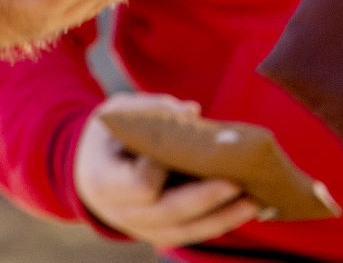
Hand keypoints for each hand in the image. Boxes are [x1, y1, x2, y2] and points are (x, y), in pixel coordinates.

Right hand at [74, 92, 261, 245]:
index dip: (161, 168)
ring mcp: (141, 230)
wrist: (89, 169)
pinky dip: (218, 222)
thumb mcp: (118, 113)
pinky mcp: (160, 234)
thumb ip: (150, 108)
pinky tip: (242, 208)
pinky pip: (192, 234)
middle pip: (170, 213)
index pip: (141, 184)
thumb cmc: (108, 135)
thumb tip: (192, 111)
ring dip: (222, 218)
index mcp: (104, 181)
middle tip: (237, 182)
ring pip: (186, 231)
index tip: (177, 145)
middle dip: (206, 199)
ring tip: (253, 200)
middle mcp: (122, 214)